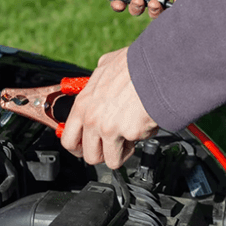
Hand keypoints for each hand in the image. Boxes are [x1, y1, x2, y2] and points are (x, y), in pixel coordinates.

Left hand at [60, 48, 158, 168]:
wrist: (156, 67)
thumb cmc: (134, 65)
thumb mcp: (105, 67)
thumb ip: (98, 81)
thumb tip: (101, 79)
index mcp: (83, 105)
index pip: (68, 139)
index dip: (78, 148)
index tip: (86, 148)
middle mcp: (93, 120)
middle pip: (90, 156)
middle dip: (102, 154)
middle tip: (111, 146)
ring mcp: (110, 129)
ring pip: (112, 160)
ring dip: (122, 152)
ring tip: (130, 135)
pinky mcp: (130, 133)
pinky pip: (136, 146)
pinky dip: (141, 138)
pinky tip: (144, 122)